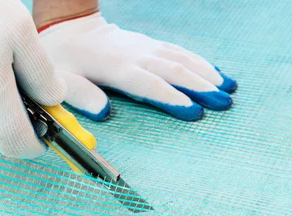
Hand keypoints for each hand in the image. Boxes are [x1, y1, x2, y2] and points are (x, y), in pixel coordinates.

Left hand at [39, 13, 236, 121]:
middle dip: (201, 88)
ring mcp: (145, 48)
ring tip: (229, 89)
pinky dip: (200, 62)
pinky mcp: (150, 45)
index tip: (194, 111)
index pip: (148, 84)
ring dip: (206, 74)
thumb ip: (80, 95)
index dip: (171, 97)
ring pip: (181, 58)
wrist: (69, 26)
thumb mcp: (62, 80)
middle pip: (173, 71)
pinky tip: (215, 73)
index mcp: (115, 67)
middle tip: (224, 105)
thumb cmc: (63, 59)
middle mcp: (136, 55)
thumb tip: (104, 112)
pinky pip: (179, 51)